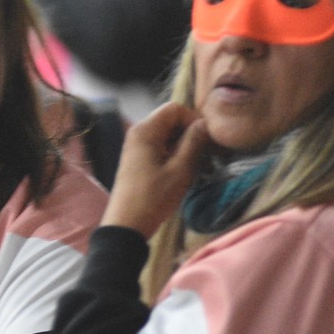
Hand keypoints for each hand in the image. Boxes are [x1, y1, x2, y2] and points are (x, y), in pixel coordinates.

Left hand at [102, 103, 209, 237]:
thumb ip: (193, 143)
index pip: (174, 109)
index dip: (193, 119)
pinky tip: (184, 171)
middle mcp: (138, 133)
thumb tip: (204, 123)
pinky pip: (160, 147)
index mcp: (145, 130)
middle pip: (170, 121)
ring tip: (198, 164)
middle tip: (207, 152)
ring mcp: (136, 147)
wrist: (127, 225)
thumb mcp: (180, 170)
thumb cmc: (153, 197)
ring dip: (183, 145)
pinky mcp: (138, 160)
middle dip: (190, 132)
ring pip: (166, 135)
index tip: (206, 139)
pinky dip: (174, 154)